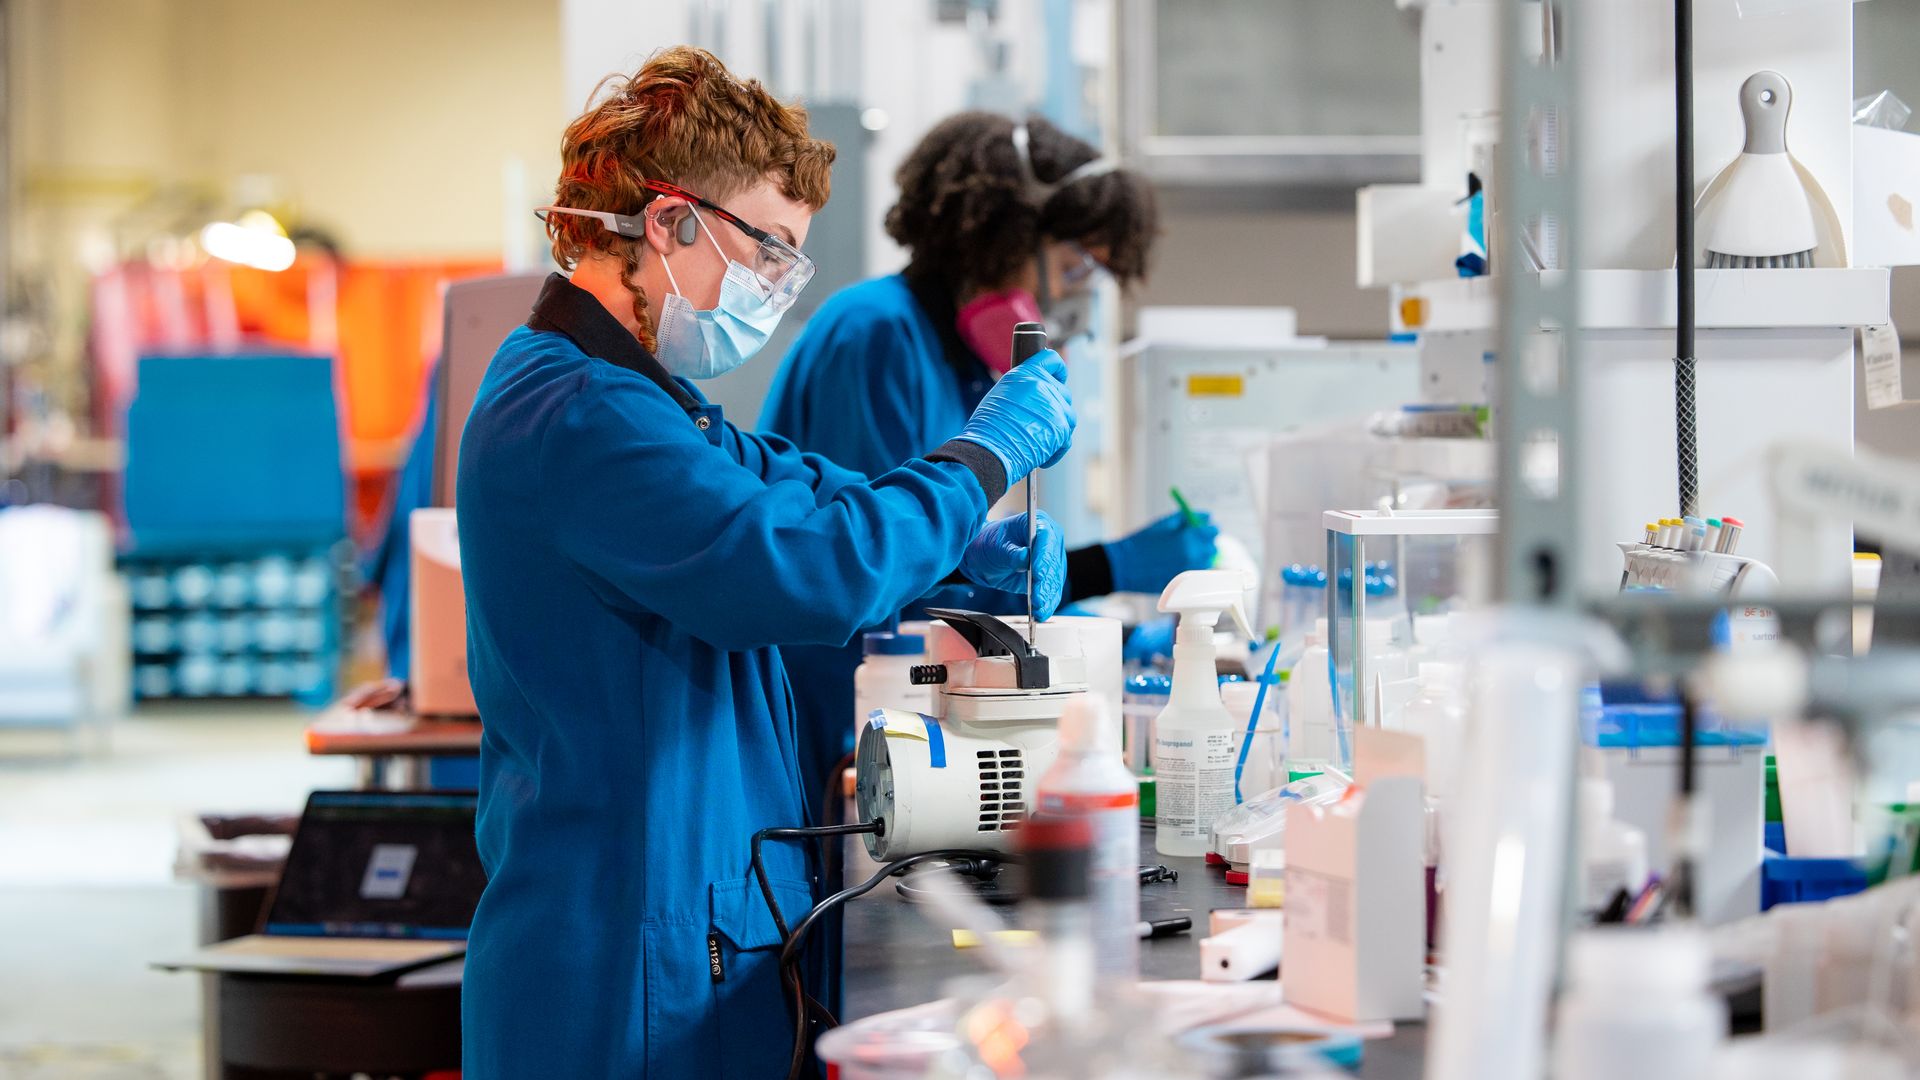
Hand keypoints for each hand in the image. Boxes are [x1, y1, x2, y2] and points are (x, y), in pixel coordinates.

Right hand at [954, 349, 1074, 486]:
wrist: (990, 449)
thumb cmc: (987, 428)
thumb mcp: (1001, 396)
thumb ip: (1023, 391)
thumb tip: (1036, 398)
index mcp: (1025, 374)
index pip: (1051, 360)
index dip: (1059, 370)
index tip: (1059, 378)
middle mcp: (1043, 386)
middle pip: (1063, 392)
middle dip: (1055, 406)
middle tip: (1038, 422)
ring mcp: (1054, 407)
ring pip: (1068, 415)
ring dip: (1057, 427)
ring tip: (1038, 439)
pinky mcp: (1061, 429)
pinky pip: (1066, 439)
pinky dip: (1057, 448)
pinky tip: (1041, 455)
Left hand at [959, 512, 1065, 620]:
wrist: (985, 556)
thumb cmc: (990, 543)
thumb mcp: (996, 546)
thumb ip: (1011, 552)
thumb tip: (1024, 557)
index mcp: (1039, 523)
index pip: (1046, 539)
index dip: (1043, 557)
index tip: (1039, 573)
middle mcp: (1050, 541)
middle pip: (1053, 563)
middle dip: (1045, 584)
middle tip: (1038, 599)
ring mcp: (1051, 560)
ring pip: (1054, 580)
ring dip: (1048, 597)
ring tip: (1040, 611)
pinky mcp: (1048, 577)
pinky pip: (1052, 590)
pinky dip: (1047, 602)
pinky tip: (1042, 612)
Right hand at [1104, 511, 1219, 593]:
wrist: (1122, 566)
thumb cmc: (1141, 542)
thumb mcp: (1163, 524)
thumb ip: (1186, 518)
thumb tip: (1206, 516)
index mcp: (1189, 538)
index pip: (1212, 531)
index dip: (1206, 529)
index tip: (1201, 529)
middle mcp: (1193, 556)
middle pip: (1212, 549)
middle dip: (1204, 544)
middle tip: (1191, 542)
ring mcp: (1189, 572)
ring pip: (1204, 563)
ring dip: (1198, 557)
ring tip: (1178, 555)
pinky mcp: (1182, 584)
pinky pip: (1193, 575)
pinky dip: (1188, 569)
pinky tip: (1172, 566)